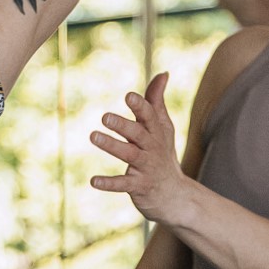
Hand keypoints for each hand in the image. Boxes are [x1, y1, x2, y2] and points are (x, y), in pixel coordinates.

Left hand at [89, 73, 192, 225]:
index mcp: (156, 132)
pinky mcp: (139, 186)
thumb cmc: (163, 154)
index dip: (140, 106)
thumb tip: (163, 73)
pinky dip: (109, 183)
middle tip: (104, 117)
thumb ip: (157, 101)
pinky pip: (123, 184)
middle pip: (138, 134)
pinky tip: (93, 181)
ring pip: (129, 155)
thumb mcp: (163, 128)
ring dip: (112, 145)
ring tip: (93, 136)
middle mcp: (152, 148)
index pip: (149, 116)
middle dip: (123, 125)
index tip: (128, 96)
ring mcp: (146, 167)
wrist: (175, 195)